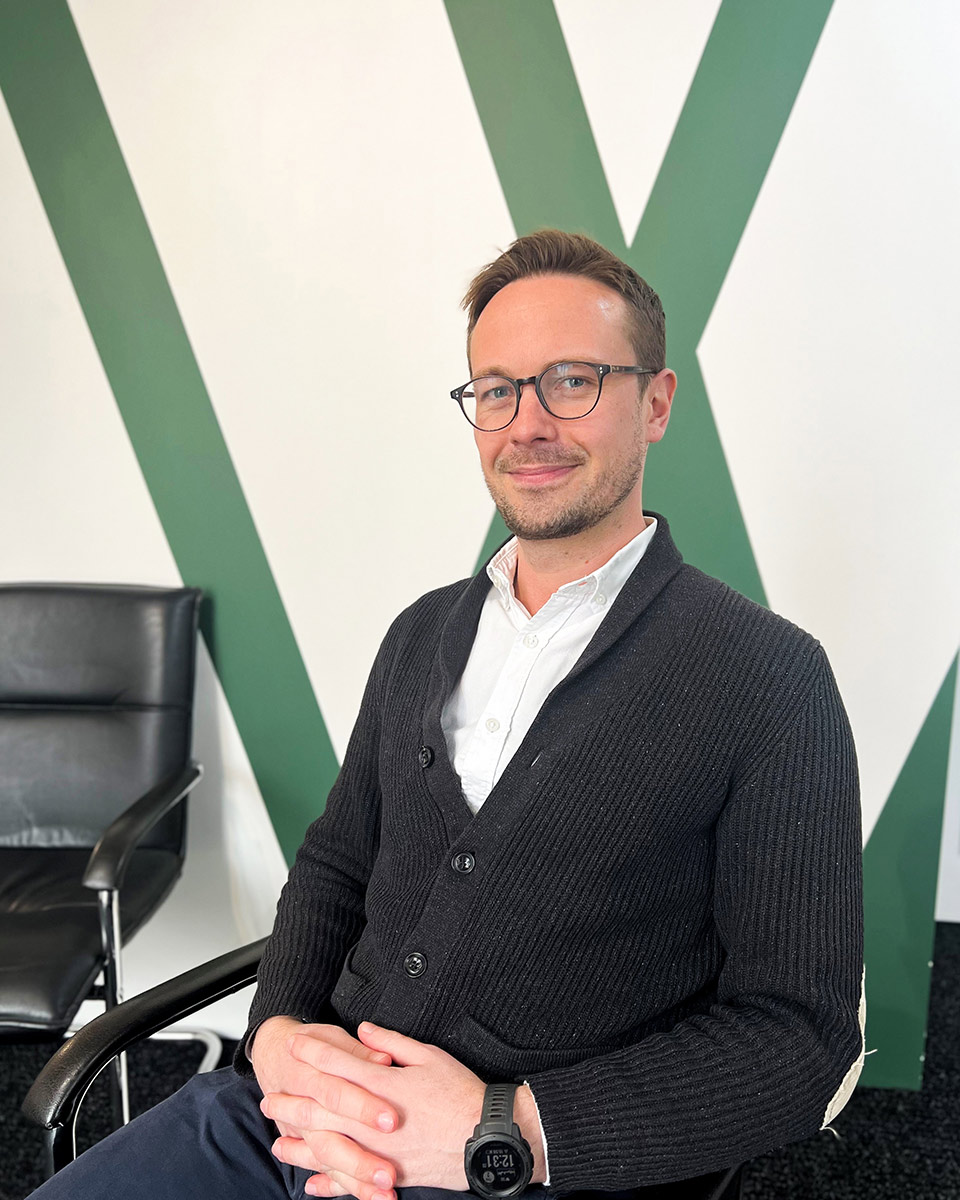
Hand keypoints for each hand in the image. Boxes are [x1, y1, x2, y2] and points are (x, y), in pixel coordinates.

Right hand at [251, 1016, 398, 1199]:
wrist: (273, 1053)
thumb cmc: (313, 1043)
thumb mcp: (331, 1037)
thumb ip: (358, 1052)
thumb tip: (384, 1061)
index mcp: (311, 1075)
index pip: (337, 1093)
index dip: (362, 1107)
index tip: (392, 1121)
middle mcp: (304, 1110)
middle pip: (330, 1139)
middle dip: (360, 1159)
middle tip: (389, 1174)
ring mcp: (303, 1134)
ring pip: (327, 1162)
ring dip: (355, 1179)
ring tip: (384, 1193)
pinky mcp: (307, 1147)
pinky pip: (325, 1171)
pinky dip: (342, 1187)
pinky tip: (368, 1198)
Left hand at [261, 1022, 489, 1195]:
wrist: (488, 1137)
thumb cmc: (461, 1094)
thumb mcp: (430, 1056)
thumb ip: (392, 1043)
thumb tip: (365, 1032)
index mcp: (384, 1085)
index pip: (339, 1064)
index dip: (314, 1052)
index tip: (294, 1044)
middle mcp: (375, 1120)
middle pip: (323, 1109)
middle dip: (294, 1102)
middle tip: (270, 1098)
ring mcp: (380, 1151)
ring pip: (330, 1148)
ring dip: (301, 1145)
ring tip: (279, 1142)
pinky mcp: (391, 1174)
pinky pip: (352, 1183)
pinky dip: (329, 1184)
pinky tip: (313, 1185)